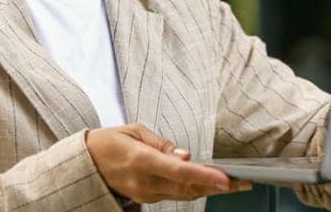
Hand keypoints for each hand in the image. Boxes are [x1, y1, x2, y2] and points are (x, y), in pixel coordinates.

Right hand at [86, 123, 253, 203]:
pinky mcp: (148, 199)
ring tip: (237, 184)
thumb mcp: (133, 131)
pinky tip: (212, 184)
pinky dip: (196, 190)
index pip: (179, 172)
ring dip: (211, 190)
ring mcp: (146, 194)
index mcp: (141, 161)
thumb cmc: (109, 142)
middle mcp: (145, 182)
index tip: (225, 178)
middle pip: (189, 188)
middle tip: (245, 181)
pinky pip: (176, 195)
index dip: (204, 176)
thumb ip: (161, 143)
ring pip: (186, 195)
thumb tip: (186, 155)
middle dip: (218, 186)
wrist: (84, 166)